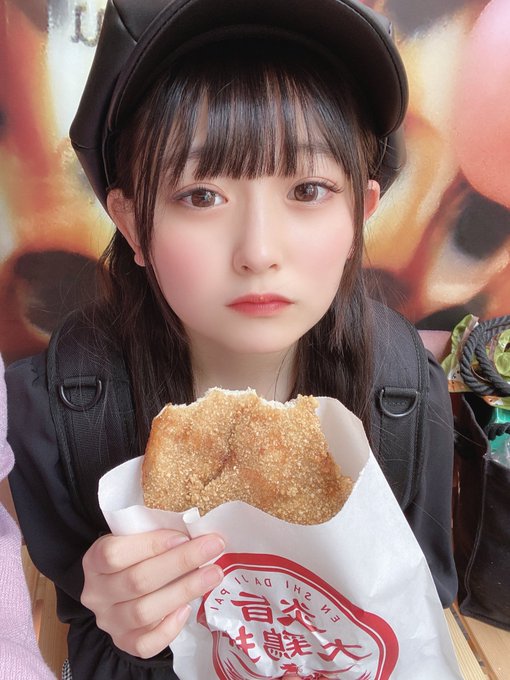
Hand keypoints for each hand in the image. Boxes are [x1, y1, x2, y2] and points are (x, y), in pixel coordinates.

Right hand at [81, 529, 223, 657]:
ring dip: (185, 590)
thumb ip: (156, 535)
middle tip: (214, 546)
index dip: (150, 544)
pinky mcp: (124, 642)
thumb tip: (196, 533)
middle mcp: (96, 593)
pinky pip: (146, 643)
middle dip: (181, 562)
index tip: (184, 535)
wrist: (120, 585)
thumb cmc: (135, 555)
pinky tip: (188, 609)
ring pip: (145, 611)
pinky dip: (169, 628)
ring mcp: (109, 621)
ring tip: (214, 574)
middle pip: (138, 580)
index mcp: (94, 561)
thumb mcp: (135, 538)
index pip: (114, 553)